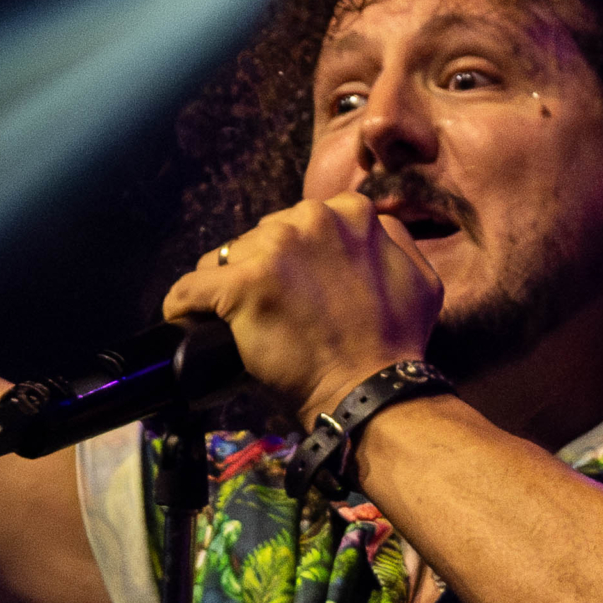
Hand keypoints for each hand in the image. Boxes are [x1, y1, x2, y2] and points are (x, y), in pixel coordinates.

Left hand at [161, 193, 443, 426]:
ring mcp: (276, 250)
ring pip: (224, 259)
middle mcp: (313, 219)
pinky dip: (182, 306)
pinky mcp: (244, 285)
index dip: (289, 259)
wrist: (371, 390)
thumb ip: (393, 239)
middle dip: (258, 271)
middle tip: (268, 314)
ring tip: (231, 322)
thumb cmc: (397, 343)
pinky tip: (183, 321)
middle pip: (259, 237)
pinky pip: (190, 289)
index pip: (297, 223)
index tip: (288, 289)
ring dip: (225, 288)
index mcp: (351, 212)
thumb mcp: (419, 277)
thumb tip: (371, 225)